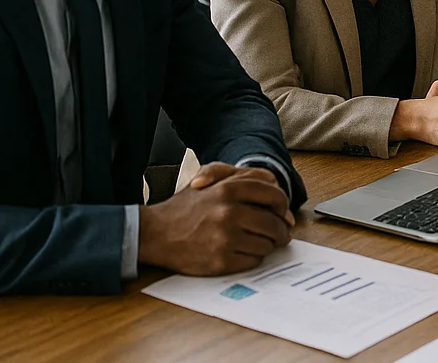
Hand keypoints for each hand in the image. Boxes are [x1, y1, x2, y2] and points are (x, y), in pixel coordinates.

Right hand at [139, 165, 293, 275]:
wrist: (154, 233)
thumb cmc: (186, 206)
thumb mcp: (210, 178)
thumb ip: (243, 176)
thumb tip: (277, 194)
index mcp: (228, 189)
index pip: (275, 195)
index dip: (283, 206)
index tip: (282, 214)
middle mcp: (229, 212)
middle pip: (274, 224)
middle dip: (280, 230)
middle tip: (279, 234)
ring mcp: (225, 238)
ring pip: (267, 244)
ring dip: (266, 245)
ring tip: (257, 242)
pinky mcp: (220, 261)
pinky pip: (253, 260)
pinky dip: (253, 257)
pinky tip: (242, 252)